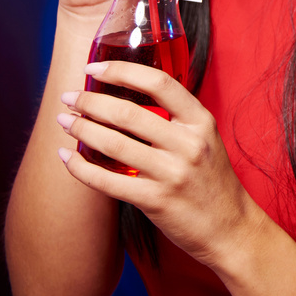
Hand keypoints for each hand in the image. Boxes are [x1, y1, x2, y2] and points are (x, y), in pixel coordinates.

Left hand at [55, 60, 257, 270]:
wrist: (230, 228)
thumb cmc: (212, 181)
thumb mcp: (205, 139)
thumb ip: (176, 119)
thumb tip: (129, 96)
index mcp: (201, 121)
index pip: (159, 82)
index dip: (122, 71)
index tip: (94, 67)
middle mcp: (188, 144)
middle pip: (128, 112)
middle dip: (90, 101)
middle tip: (69, 97)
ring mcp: (172, 173)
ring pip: (113, 143)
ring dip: (81, 129)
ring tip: (65, 121)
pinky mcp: (156, 201)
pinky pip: (107, 181)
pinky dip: (80, 168)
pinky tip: (66, 157)